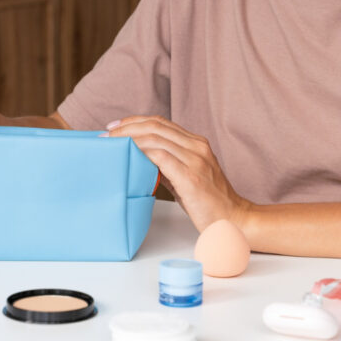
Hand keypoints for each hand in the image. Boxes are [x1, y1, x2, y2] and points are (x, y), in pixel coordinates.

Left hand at [106, 115, 253, 232]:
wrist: (234, 220)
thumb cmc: (209, 202)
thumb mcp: (187, 176)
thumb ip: (167, 165)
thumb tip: (141, 160)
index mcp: (196, 143)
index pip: (161, 122)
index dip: (136, 121)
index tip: (115, 127)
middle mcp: (197, 146)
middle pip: (155, 125)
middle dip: (127, 127)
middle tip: (106, 135)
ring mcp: (195, 160)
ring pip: (155, 138)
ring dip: (128, 139)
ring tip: (110, 145)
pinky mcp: (191, 176)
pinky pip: (160, 157)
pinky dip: (141, 152)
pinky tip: (127, 157)